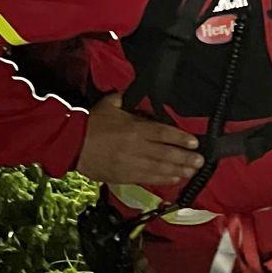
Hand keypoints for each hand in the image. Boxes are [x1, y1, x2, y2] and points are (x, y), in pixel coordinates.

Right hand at [74, 101, 203, 189]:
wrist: (70, 144)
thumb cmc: (91, 123)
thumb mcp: (109, 105)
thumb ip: (124, 99)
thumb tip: (130, 92)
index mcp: (135, 128)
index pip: (163, 133)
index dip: (181, 138)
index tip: (195, 143)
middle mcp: (136, 147)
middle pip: (166, 153)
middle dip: (185, 158)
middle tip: (200, 161)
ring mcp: (130, 163)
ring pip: (159, 168)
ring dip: (178, 170)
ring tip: (192, 171)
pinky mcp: (123, 176)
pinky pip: (147, 179)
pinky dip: (162, 179)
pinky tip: (174, 179)